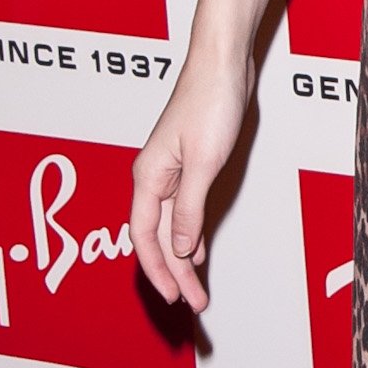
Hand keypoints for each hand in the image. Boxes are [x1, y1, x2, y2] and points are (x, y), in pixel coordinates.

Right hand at [130, 53, 250, 314]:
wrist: (223, 63)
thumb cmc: (210, 103)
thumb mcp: (203, 162)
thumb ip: (188, 208)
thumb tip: (180, 249)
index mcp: (148, 177)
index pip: (145, 237)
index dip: (156, 270)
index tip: (173, 298)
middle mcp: (154, 178)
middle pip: (159, 238)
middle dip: (174, 274)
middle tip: (194, 304)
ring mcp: (172, 172)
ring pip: (171, 227)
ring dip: (183, 259)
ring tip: (197, 290)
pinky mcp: (190, 165)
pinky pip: (184, 211)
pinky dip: (190, 235)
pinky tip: (197, 252)